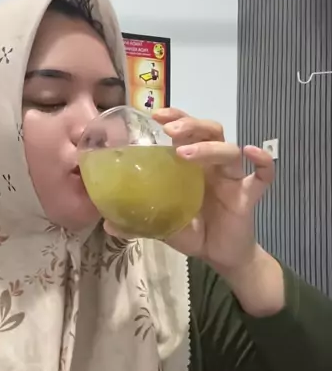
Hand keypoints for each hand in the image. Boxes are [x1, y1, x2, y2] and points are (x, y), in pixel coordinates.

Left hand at [105, 108, 272, 271]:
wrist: (221, 256)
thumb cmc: (193, 233)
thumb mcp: (162, 226)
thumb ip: (139, 223)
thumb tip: (107, 224)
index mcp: (192, 165)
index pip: (186, 130)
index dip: (174, 117)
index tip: (154, 114)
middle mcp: (213, 165)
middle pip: (209, 130)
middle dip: (190, 125)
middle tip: (169, 130)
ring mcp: (233, 178)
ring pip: (229, 150)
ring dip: (209, 147)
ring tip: (185, 153)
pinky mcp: (249, 195)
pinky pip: (263, 175)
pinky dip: (263, 161)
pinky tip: (252, 152)